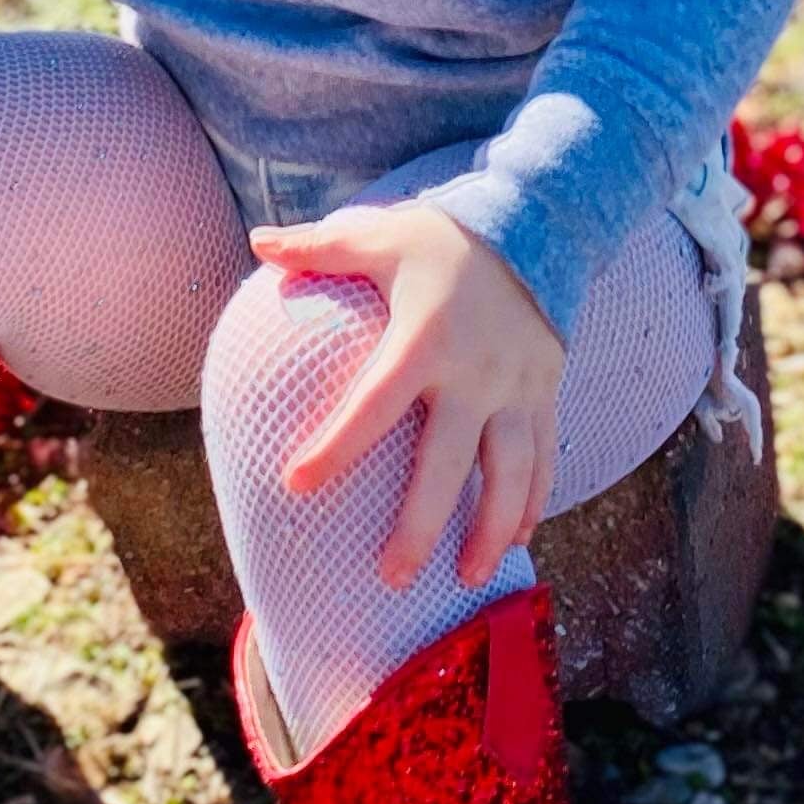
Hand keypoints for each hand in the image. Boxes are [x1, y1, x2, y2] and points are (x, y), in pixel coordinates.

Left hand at [251, 201, 565, 592]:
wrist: (537, 224)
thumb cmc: (442, 237)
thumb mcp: (381, 233)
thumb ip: (318, 245)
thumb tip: (258, 241)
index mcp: (425, 338)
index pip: (373, 404)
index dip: (336, 447)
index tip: (297, 486)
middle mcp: (475, 372)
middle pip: (446, 463)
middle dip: (421, 525)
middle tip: (393, 579)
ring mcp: (517, 387)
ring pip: (509, 473)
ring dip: (490, 529)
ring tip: (469, 578)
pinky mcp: (545, 392)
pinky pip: (543, 456)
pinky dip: (534, 499)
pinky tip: (517, 538)